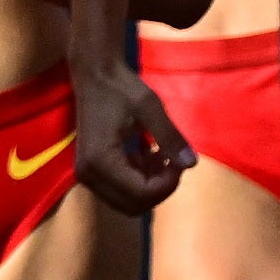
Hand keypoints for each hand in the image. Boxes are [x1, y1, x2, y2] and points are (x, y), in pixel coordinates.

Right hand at [75, 59, 196, 214]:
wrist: (94, 73)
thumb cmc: (120, 87)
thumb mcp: (150, 107)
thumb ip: (170, 137)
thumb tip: (192, 163)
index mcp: (101, 160)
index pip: (140, 194)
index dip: (167, 184)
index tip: (179, 160)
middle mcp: (89, 174)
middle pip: (133, 205)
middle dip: (159, 188)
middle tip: (173, 161)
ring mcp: (87, 175)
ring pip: (128, 201)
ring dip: (150, 185)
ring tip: (163, 155)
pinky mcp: (92, 171)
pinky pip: (121, 189)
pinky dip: (140, 179)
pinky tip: (150, 154)